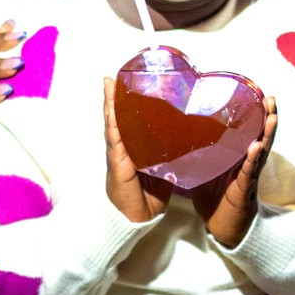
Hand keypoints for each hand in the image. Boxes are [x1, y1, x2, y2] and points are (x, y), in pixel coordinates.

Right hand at [104, 78, 171, 225]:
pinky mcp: (118, 162)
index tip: (130, 84)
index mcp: (134, 148)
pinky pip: (114, 138)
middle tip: (114, 76)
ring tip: (108, 83)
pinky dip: (111, 121)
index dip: (129, 104)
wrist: (138, 217)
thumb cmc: (149, 195)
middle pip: (119, 117)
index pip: (131, 121)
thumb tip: (186, 140)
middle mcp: (124, 148)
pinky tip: (110, 108)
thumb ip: (169, 154)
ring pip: (113, 122)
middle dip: (116, 97)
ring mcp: (118, 154)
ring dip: (110, 103)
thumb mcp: (163, 169)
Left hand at [192, 96, 277, 249]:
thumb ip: (198, 153)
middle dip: (266, 117)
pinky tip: (257, 147)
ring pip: (261, 151)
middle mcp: (246, 162)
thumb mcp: (204, 170)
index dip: (252, 113)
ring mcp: (248, 176)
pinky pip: (249, 173)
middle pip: (259, 135)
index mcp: (236, 155)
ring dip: (267, 134)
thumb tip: (178, 134)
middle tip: (270, 98)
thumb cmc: (215, 198)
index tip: (256, 93)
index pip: (246, 130)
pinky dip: (253, 160)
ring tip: (272, 117)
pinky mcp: (244, 190)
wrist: (222, 227)